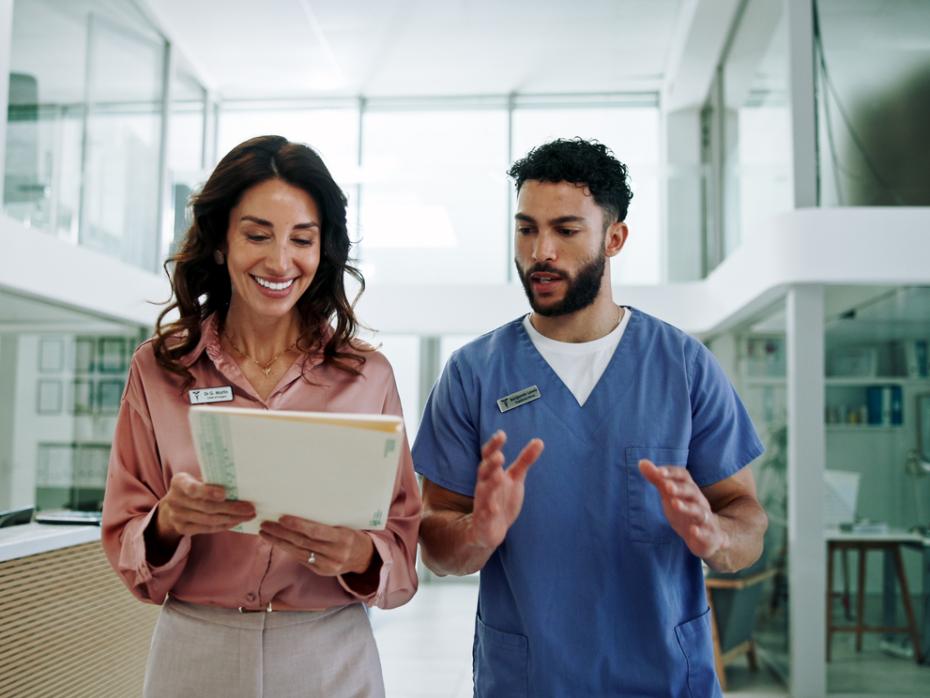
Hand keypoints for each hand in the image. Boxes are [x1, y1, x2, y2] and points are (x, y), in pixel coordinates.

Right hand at [155, 472, 255, 542]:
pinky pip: (207, 528)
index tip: (225, 493)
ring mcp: (177, 516)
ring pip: (209, 519)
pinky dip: (224, 525)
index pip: (192, 488)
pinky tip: (236, 521)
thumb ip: (211, 480)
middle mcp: (175, 500)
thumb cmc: (192, 487)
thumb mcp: (195, 478)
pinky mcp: (182, 529)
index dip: (208, 492)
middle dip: (231, 508)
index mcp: (179, 482)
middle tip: (249, 508)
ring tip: (248, 515)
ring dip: (231, 518)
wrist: (171, 506)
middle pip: (206, 506)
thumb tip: (239, 484)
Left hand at [259, 516, 375, 576]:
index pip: (316, 531)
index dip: (298, 525)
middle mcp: (335, 553)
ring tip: (265, 532)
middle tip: (266, 524)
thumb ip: (328, 521)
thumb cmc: (353, 533)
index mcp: (343, 538)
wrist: (364, 557)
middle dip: (282, 533)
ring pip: (298, 552)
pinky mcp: (321, 571)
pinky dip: (288, 549)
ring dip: (279, 542)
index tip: (282, 518)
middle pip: (303, 542)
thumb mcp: (346, 524)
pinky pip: (301, 559)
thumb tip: (302, 506)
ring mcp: (328, 565)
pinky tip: (277, 542)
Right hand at [467, 430, 543, 549]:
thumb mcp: (515, 478)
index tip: (501, 434)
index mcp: (491, 474)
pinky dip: (489, 511)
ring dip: (490, 484)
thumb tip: (539, 440)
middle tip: (500, 455)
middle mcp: (484, 486)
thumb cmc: (502, 498)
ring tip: (498, 475)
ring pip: (485, 492)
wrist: (490, 529)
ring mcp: (483, 503)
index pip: (489, 456)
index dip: (493, 445)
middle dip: (491, 464)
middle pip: (484, 471)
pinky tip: (495, 509)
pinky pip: (485, 515)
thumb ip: (525, 460)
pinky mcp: (484, 520)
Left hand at [638, 459, 726, 558]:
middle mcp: (699, 502)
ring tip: (675, 504)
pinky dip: (701, 532)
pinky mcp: (709, 537)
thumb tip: (641, 462)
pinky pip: (707, 534)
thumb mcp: (670, 495)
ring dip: (687, 507)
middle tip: (667, 486)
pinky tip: (693, 531)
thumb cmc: (684, 512)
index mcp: (690, 490)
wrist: (709, 537)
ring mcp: (706, 519)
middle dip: (680, 488)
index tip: (658, 471)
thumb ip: (658, 480)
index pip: (683, 476)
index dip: (672, 473)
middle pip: (692, 492)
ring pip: (699, 511)